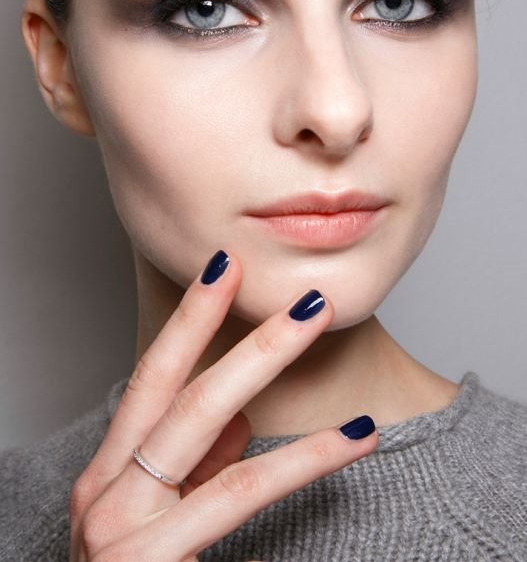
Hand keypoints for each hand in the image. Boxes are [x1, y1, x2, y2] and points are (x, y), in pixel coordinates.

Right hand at [69, 250, 377, 561]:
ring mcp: (120, 527)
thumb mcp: (151, 519)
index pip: (153, 377)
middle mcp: (105, 488)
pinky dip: (302, 461)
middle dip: (232, 325)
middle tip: (284, 283)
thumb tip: (241, 418)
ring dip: (266, 363)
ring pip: (206, 424)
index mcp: (108, 472)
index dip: (189, 319)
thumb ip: (193, 467)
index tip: (224, 271)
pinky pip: (238, 494)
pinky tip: (353, 437)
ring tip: (316, 323)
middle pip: (177, 386)